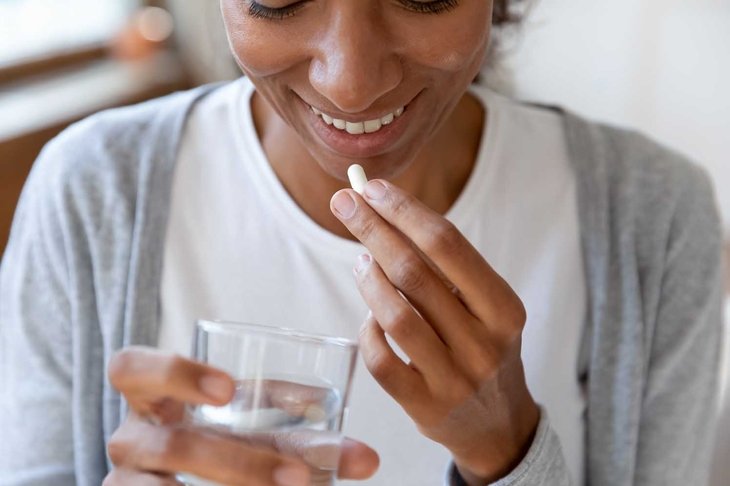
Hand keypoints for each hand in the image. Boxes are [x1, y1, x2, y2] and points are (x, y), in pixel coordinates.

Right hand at [104, 347, 378, 484]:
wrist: (184, 480)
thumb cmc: (224, 442)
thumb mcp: (256, 430)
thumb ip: (304, 436)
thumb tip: (369, 459)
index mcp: (151, 394)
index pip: (131, 367)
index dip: (173, 372)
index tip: (227, 389)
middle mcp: (130, 436)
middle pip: (170, 444)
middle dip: (241, 461)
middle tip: (298, 474)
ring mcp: (126, 480)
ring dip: (237, 485)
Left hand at [330, 180, 539, 483]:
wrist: (499, 424)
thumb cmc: (483, 347)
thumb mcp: (485, 307)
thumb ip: (444, 268)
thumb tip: (384, 212)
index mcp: (504, 307)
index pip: (447, 244)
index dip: (404, 211)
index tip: (371, 188)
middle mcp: (484, 342)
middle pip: (415, 272)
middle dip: (373, 229)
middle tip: (344, 202)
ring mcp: (454, 378)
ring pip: (395, 316)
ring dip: (368, 278)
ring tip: (360, 260)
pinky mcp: (425, 406)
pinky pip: (381, 360)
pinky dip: (368, 329)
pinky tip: (369, 315)